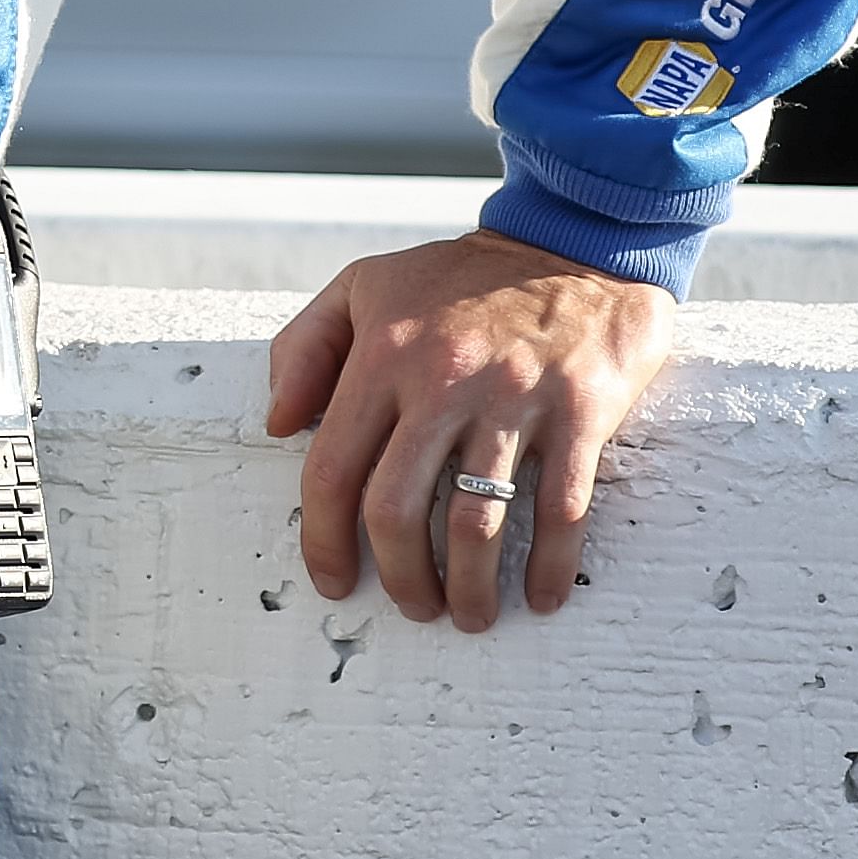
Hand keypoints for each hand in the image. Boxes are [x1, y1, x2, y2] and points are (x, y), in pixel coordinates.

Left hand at [266, 228, 679, 631]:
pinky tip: (541, 597)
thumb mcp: (364, 286)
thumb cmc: (458, 275)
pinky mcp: (581, 412)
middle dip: (398, 576)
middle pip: (397, 508)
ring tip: (470, 615)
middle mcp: (441, 383)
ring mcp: (513, 400)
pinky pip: (563, 509)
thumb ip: (305, 348)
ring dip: (470, 586)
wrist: (573, 243)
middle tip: (412, 607)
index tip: (331, 580)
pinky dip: (551, 566)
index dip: (323, 537)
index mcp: (382, 357)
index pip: (332, 468)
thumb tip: (276, 425)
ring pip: (478, 521)